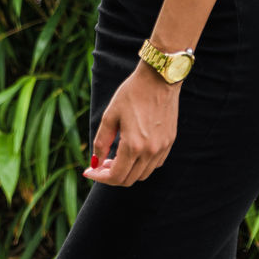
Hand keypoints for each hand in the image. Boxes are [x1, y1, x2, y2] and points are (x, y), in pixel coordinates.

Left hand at [83, 62, 180, 186]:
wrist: (159, 78)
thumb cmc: (132, 93)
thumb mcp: (110, 115)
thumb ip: (101, 142)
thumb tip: (95, 163)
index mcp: (133, 145)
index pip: (115, 176)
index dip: (100, 178)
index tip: (89, 171)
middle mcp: (150, 151)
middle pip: (128, 179)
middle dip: (111, 176)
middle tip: (101, 163)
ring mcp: (162, 148)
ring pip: (142, 174)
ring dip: (127, 171)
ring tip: (116, 157)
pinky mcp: (169, 142)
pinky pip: (155, 164)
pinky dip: (142, 165)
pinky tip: (134, 152)